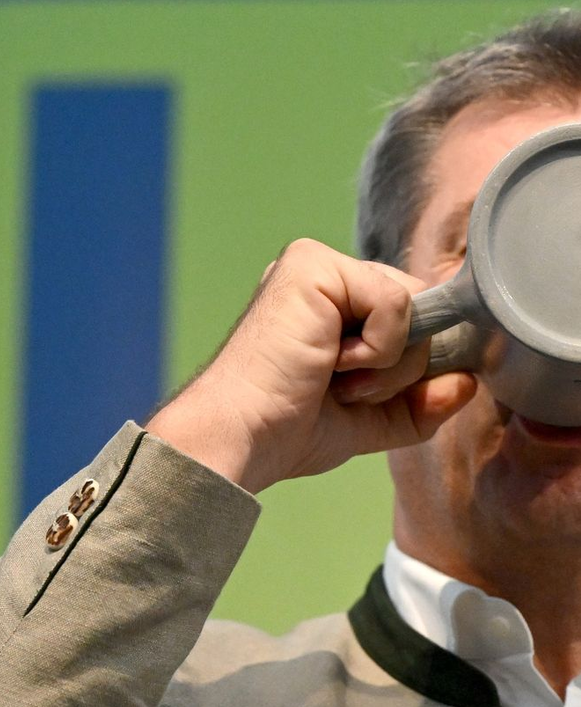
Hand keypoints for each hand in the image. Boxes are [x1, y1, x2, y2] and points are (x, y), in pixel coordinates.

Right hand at [146, 239, 476, 493]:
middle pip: (418, 308)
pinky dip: (378, 348)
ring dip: (387, 364)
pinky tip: (329, 362)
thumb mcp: (367, 421)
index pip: (407, 316)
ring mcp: (316, 267)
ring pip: (413, 304)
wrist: (241, 438)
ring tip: (332, 380)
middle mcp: (321, 279)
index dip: (409, 360)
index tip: (366, 397)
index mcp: (327, 308)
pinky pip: (396, 301)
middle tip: (342, 392)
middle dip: (399, 367)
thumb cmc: (283, 433)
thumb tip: (466, 382)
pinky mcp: (313, 267)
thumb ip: (418, 403)